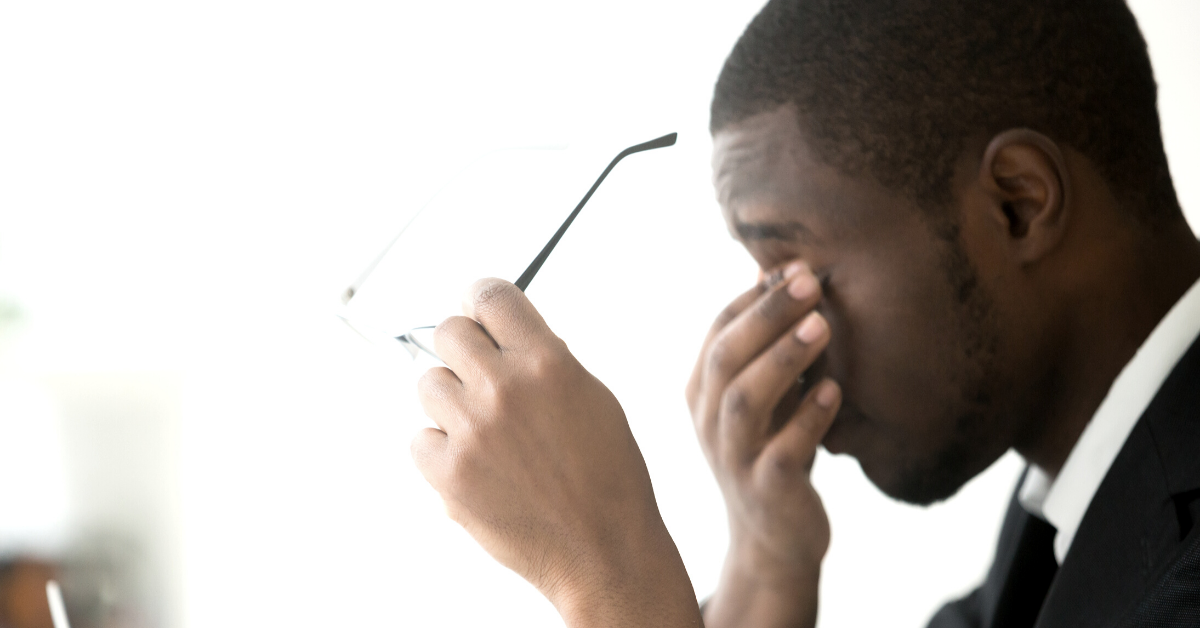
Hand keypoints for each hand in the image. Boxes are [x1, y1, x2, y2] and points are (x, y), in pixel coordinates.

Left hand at [411, 278, 702, 627]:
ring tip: (488, 434)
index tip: (477, 309)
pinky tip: (476, 467)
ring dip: (452, 403)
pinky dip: (441, 450)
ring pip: (429, 384)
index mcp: (547, 361)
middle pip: (447, 331)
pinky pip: (420, 438)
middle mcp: (504, 388)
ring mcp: (471, 431)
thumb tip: (505, 335)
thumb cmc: (607, 476)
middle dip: (464, 349)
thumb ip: (546, 360)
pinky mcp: (448, 473)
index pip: (491, 296)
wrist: (603, 550)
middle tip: (482, 376)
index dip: (480, 299)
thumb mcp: (593, 398)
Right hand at [685, 262, 840, 627]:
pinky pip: (784, 450)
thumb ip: (767, 344)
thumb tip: (781, 272)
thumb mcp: (764, 395)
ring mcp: (734, 458)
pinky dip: (809, 418)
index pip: (718, 331)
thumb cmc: (773, 450)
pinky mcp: (767, 490)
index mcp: (702, 392)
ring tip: (823, 326)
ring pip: (746, 400)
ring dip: (784, 358)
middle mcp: (708, 422)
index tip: (795, 266)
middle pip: (726, 356)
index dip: (752, 297)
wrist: (773, 541)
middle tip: (810, 281)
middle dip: (767, 314)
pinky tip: (834, 391)